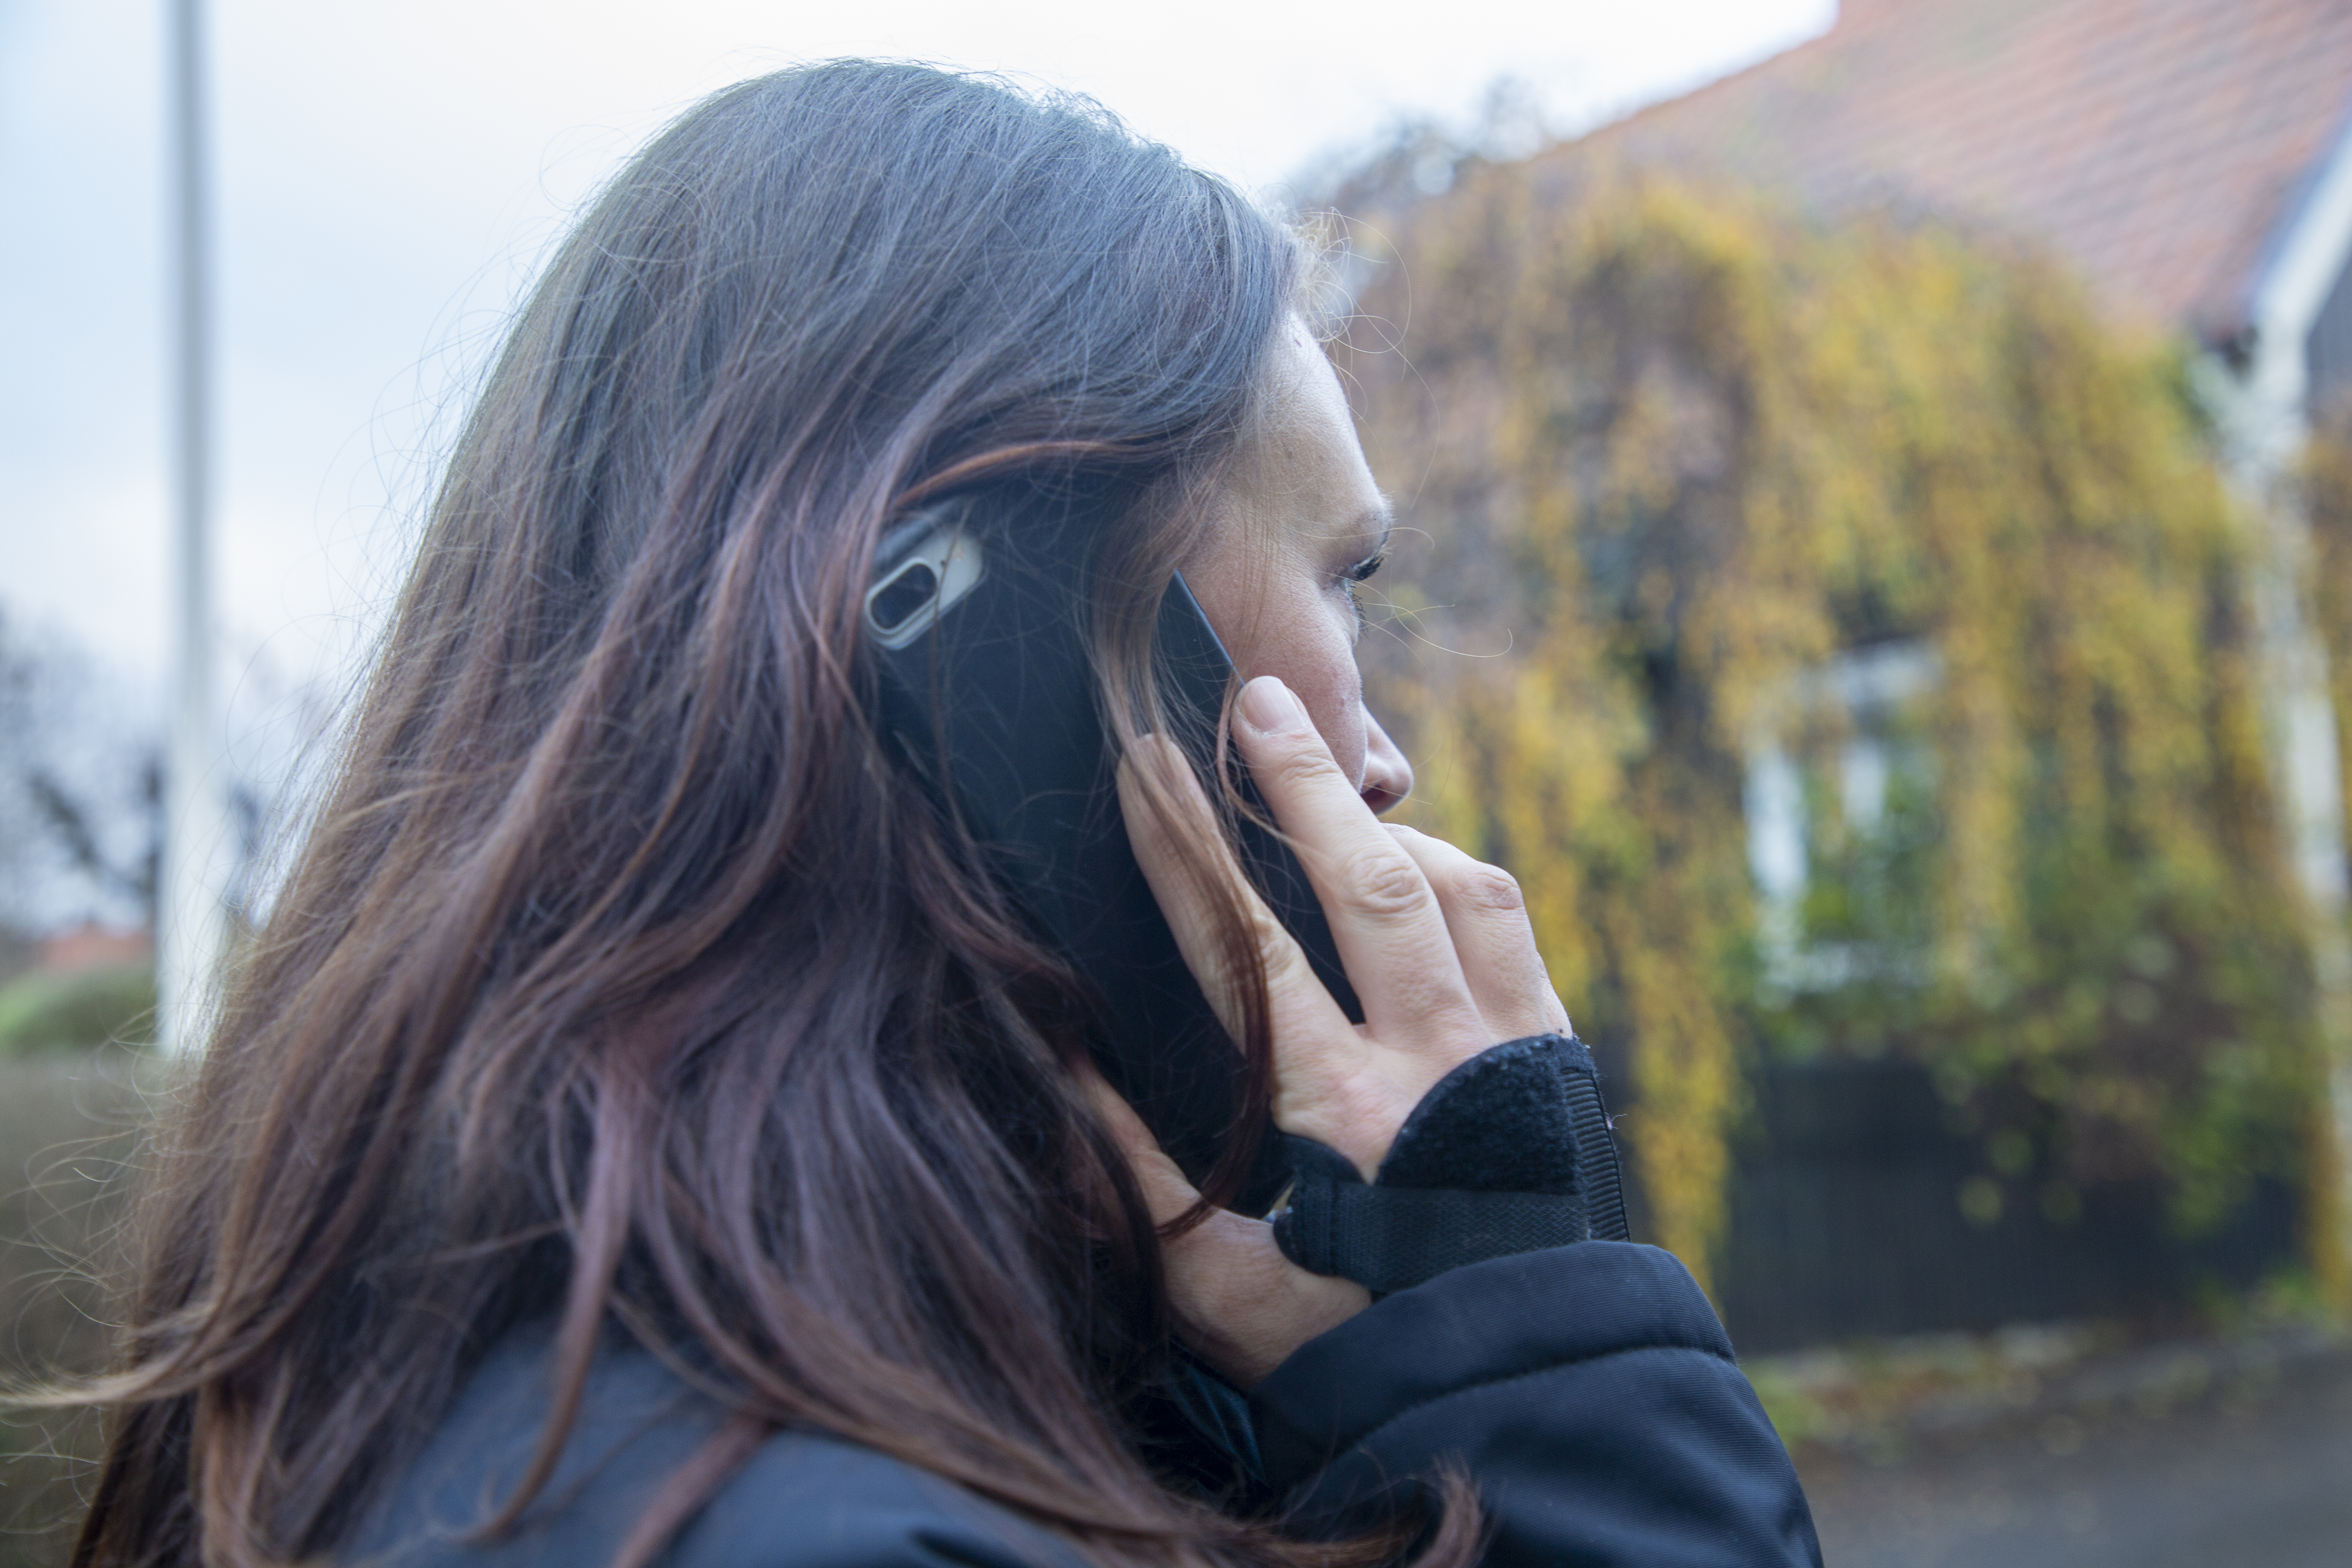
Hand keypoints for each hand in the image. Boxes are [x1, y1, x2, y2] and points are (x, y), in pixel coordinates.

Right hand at [1104, 674, 1570, 1385]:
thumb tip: (1062, 1062)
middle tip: (1253, 698)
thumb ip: (1137, 1177)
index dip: (1188, 853)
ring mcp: (1510, 1053)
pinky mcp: (1557, 1057)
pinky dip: (1455, 873)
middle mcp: (1435, 1068)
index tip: (1148, 772)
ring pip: (1455, 888)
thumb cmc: (1354, 1344)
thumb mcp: (1220, 1291)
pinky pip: (1508, 923)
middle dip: (1299, 781)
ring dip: (1385, 824)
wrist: (1526, 1385)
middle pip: (1367, 884)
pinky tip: (1414, 866)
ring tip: (1326, 786)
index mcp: (1341, 1119)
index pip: (1247, 951)